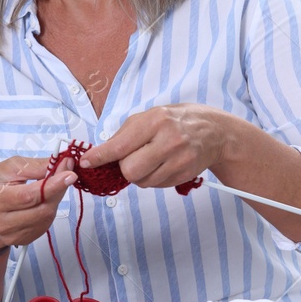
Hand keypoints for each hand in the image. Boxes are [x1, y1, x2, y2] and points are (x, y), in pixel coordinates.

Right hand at [0, 155, 78, 250]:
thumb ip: (34, 166)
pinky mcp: (23, 240)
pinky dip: (49, 209)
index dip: (53, 185)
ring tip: (52, 185)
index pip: (29, 196)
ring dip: (55, 199)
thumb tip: (59, 162)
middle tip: (66, 172)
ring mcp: (13, 235)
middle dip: (59, 189)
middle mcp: (3, 222)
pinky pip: (45, 224)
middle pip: (42, 208)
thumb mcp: (6, 168)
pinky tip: (43, 200)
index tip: (70, 173)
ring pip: (47, 217)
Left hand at [78, 104, 233, 188]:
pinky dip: (152, 178)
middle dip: (124, 168)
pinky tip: (162, 164)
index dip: (100, 157)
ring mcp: (178, 159)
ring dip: (139, 175)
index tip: (86, 163)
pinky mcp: (184, 174)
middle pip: (129, 170)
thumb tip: (99, 154)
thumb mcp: (150, 116)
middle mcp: (168, 140)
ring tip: (150, 159)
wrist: (213, 131)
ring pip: (142, 182)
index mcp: (155, 120)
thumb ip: (124, 134)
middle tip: (131, 158)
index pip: (120, 146)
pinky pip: (156, 185)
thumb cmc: (175, 121)